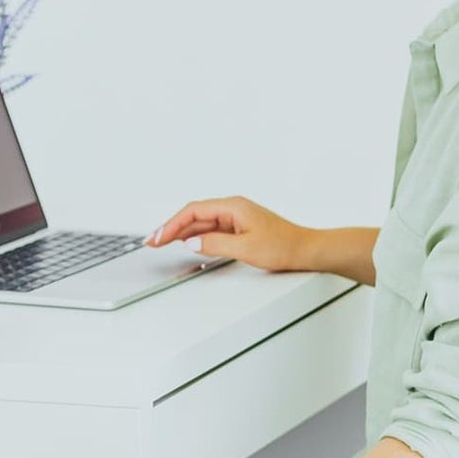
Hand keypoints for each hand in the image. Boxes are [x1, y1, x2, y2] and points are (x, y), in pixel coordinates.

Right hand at [146, 196, 310, 274]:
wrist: (306, 250)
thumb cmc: (284, 246)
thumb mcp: (245, 248)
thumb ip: (215, 244)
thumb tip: (192, 242)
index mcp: (233, 206)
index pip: (193, 211)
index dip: (172, 224)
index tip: (158, 237)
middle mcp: (233, 209)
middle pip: (194, 215)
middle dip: (171, 228)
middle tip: (152, 241)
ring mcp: (236, 219)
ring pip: (201, 223)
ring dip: (181, 233)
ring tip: (162, 243)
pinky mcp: (239, 229)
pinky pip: (211, 230)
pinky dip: (196, 237)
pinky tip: (186, 243)